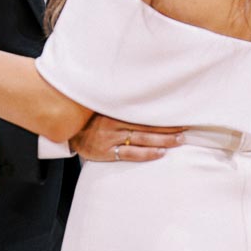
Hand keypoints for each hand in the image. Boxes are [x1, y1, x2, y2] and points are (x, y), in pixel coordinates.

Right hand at [69, 113, 183, 162]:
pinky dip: (147, 153)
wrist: (65, 131)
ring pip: (142, 139)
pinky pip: (130, 153)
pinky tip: (160, 153)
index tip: (178, 112)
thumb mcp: (100, 106)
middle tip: (185, 129)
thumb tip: (142, 96)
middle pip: (147, 125)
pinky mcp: (106, 152)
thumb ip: (117, 103)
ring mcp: (110, 138)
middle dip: (168, 128)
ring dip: (163, 140)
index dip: (162, 113)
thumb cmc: (86, 119)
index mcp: (113, 109)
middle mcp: (114, 122)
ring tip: (179, 140)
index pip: (143, 111)